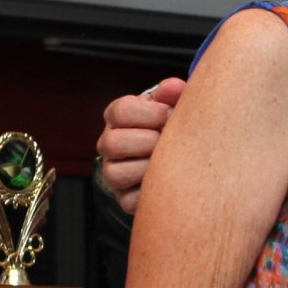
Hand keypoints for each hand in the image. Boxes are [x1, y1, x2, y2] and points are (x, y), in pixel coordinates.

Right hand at [97, 77, 186, 214]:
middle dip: (148, 141)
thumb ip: (171, 94)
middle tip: (168, 141)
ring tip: (169, 163)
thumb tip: (175, 87)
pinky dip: (150, 193)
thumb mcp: (170, 106)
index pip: (119, 112)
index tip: (170, 114)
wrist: (177, 161)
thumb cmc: (170, 127)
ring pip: (115, 173)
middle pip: (112, 143)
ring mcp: (114, 173)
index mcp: (118, 119)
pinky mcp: (124, 199)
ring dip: (147, 167)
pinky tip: (166, 181)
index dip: (148, 113)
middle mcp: (109, 145)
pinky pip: (129, 201)